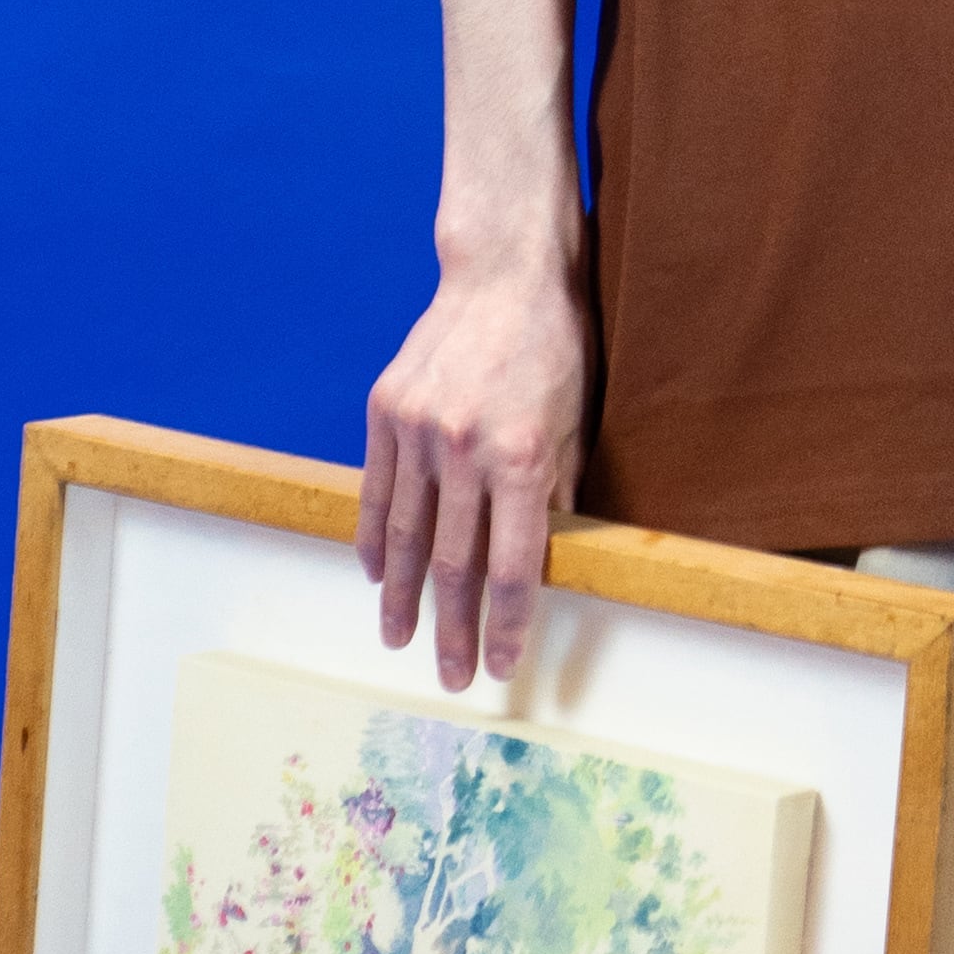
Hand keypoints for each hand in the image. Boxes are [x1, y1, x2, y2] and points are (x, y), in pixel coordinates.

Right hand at [358, 231, 593, 690]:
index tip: (502, 666)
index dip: (507, 624)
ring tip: (399, 640)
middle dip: (453, 630)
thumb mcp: (576, 427)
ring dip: (404, 598)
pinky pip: (377, 491)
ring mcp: (417, 429)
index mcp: (523, 457)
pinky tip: (378, 575)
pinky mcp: (386, 411)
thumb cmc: (556, 351)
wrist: (503, 275)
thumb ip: (557, 499)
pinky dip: (378, 539)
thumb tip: (544, 568)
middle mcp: (465, 448)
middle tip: (449, 678)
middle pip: (454, 564)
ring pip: (408, 536)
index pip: (511, 566)